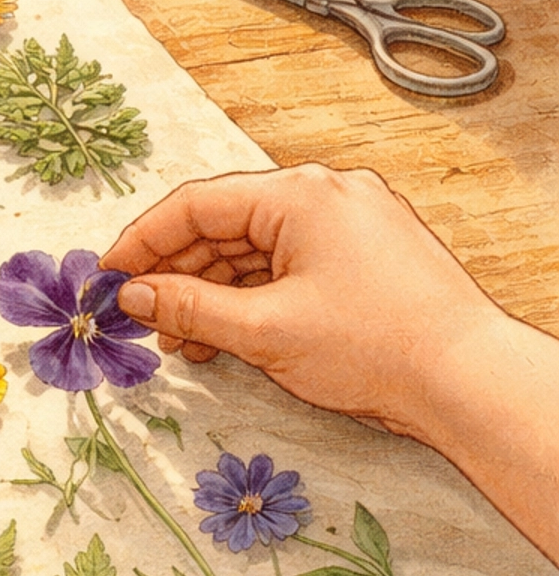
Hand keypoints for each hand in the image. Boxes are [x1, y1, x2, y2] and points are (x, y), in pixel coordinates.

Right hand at [99, 163, 501, 440]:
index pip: (197, 205)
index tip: (106, 276)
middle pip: (226, 226)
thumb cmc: (378, 347)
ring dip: (214, 295)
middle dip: (178, 277)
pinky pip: (291, 267)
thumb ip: (189, 307)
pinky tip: (228, 338)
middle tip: (140, 320)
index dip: (143, 242)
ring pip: (257, 251)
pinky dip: (255, 299)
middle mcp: (327, 195)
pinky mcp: (366, 258)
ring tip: (184, 344)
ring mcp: (351, 225)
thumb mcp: (265, 331)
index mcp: (301, 194)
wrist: (469, 380)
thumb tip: (133, 295)